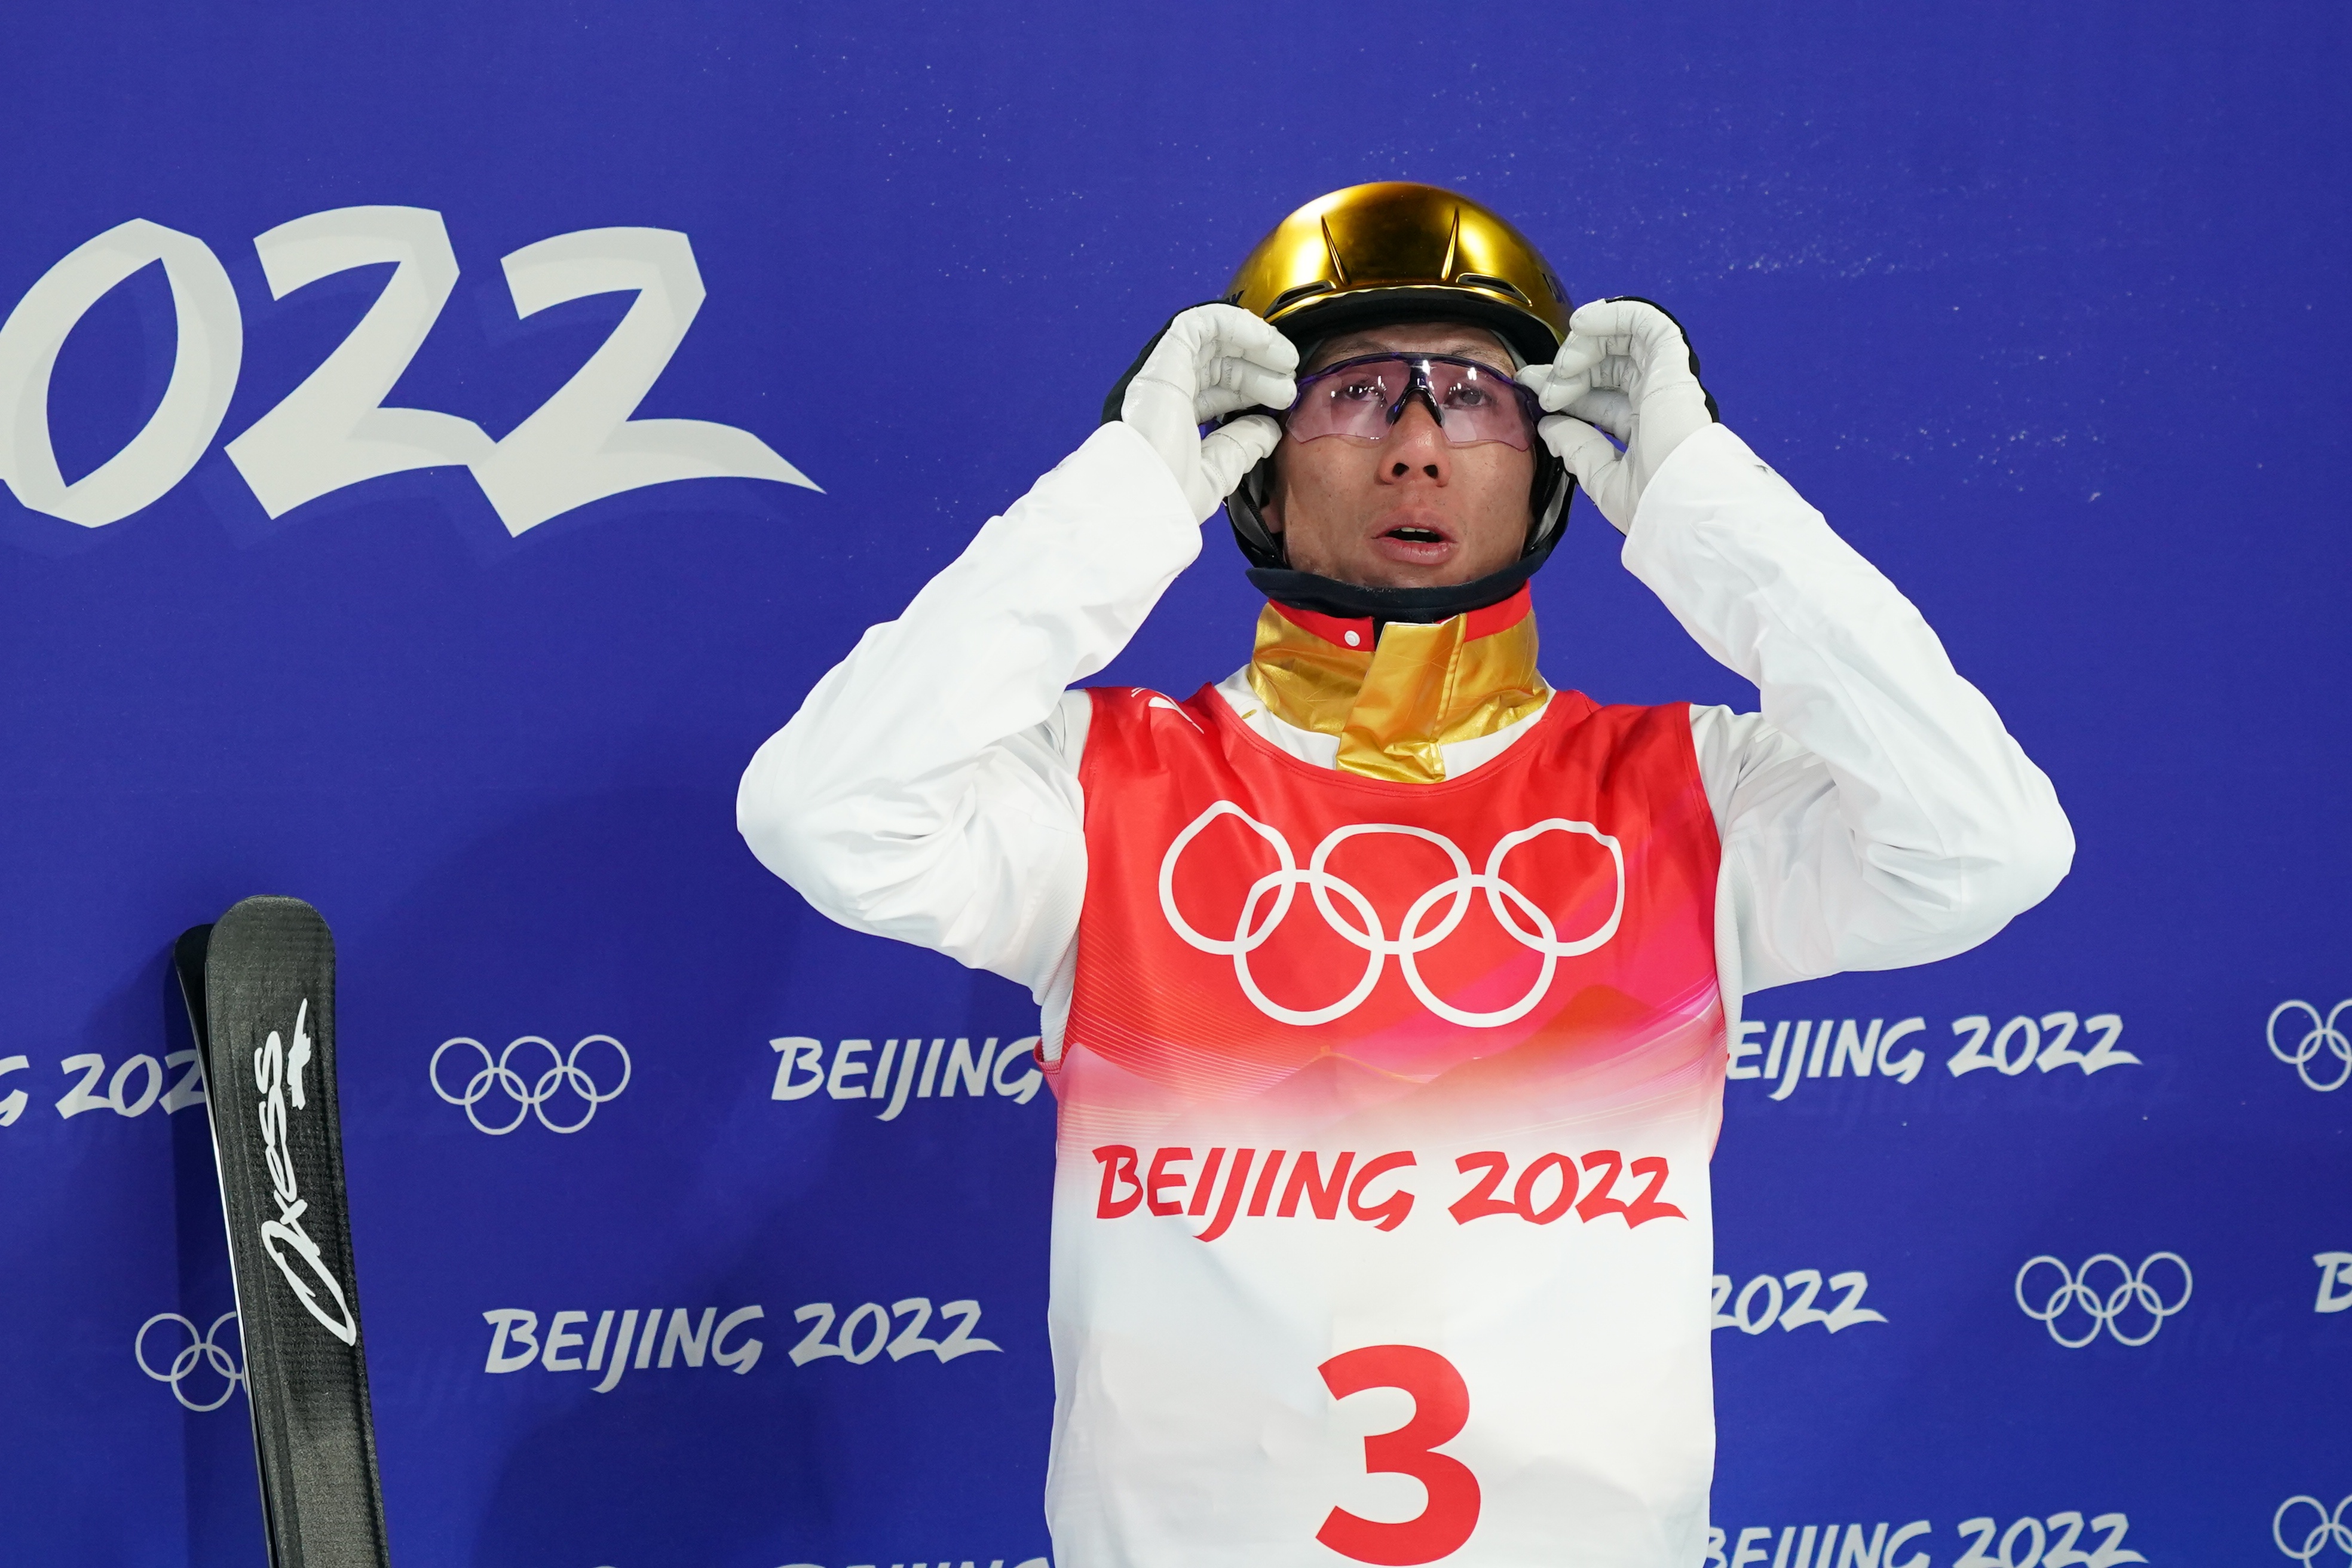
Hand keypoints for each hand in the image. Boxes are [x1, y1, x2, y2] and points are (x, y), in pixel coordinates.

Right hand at [1119, 303, 1297, 521]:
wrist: (1145, 495)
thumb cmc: (1170, 495)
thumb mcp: (1217, 474)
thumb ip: (1241, 448)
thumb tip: (1268, 429)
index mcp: (1174, 423)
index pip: (1216, 393)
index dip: (1251, 390)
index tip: (1282, 400)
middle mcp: (1167, 395)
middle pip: (1218, 366)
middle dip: (1259, 369)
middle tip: (1289, 383)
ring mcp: (1165, 375)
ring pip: (1212, 342)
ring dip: (1254, 345)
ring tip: (1286, 362)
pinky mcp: (1165, 358)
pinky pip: (1200, 323)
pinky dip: (1235, 324)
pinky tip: (1265, 341)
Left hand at [1517, 297, 1715, 533]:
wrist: (1679, 505)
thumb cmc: (1651, 505)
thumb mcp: (1601, 478)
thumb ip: (1577, 448)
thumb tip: (1550, 426)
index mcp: (1642, 430)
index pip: (1597, 397)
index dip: (1562, 387)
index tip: (1530, 387)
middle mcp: (1654, 402)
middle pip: (1606, 366)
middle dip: (1565, 368)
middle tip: (1539, 384)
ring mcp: (1664, 381)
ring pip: (1623, 340)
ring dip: (1584, 345)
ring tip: (1563, 367)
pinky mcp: (1673, 364)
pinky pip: (1647, 322)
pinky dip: (1614, 313)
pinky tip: (1582, 323)